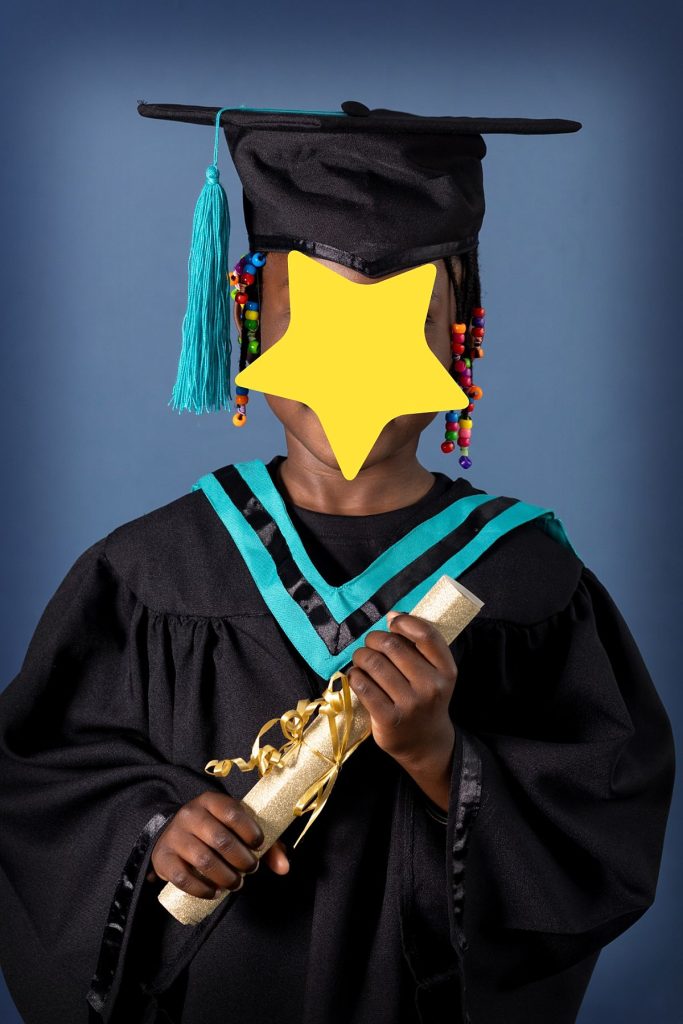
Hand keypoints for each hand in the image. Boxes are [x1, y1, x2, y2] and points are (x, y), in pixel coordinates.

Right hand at [146, 791, 289, 898]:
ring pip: (204, 860)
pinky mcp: (163, 858)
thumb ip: (264, 844)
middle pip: (220, 839)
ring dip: (226, 877)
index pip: (233, 812)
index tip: (259, 846)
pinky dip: (202, 890)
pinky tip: (215, 892)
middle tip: (251, 869)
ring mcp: (175, 836)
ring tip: (236, 884)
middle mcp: (190, 814)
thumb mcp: (235, 826)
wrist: (171, 833)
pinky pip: (184, 878)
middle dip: (242, 860)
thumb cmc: (213, 829)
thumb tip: (285, 868)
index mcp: (211, 800)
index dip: (250, 831)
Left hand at [347, 611, 456, 783]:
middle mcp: (431, 686)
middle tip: (370, 645)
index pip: (425, 635)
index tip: (392, 623)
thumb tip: (393, 616)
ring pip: (373, 663)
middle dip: (374, 640)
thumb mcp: (437, 673)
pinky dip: (355, 675)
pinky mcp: (388, 718)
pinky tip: (358, 676)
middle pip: (391, 646)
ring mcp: (410, 704)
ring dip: (361, 656)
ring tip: (362, 660)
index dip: (403, 623)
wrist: (425, 743)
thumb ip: (420, 646)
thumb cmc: (426, 699)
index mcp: (446, 671)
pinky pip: (362, 685)